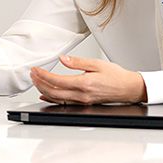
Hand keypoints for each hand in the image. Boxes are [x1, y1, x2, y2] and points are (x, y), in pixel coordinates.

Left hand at [31, 55, 147, 103]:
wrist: (130, 88)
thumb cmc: (117, 76)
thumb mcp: (97, 63)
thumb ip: (77, 62)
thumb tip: (62, 59)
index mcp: (84, 83)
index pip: (57, 80)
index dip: (43, 75)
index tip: (35, 69)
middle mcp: (82, 94)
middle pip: (53, 91)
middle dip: (40, 82)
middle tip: (32, 74)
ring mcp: (82, 101)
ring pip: (57, 98)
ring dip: (44, 89)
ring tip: (36, 81)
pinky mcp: (84, 103)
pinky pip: (64, 102)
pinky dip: (52, 98)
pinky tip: (45, 94)